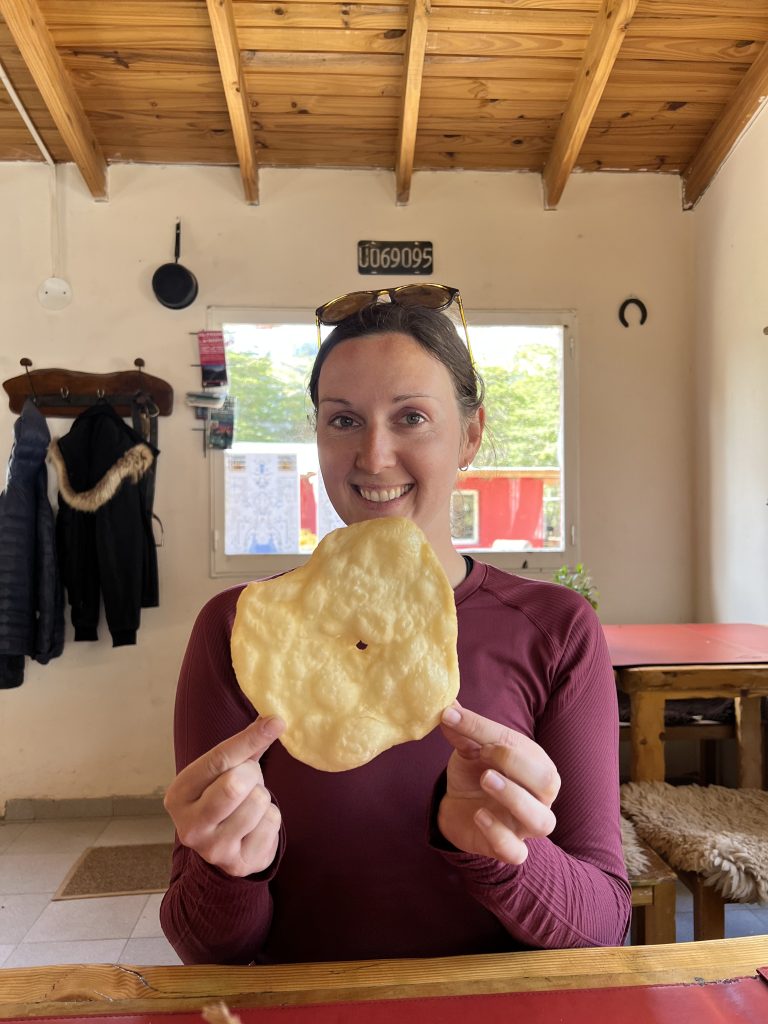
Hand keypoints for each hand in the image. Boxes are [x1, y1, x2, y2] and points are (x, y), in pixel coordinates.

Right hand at [164, 716, 284, 877]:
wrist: (221, 847)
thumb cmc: (221, 797)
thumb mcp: (221, 772)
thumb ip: (244, 747)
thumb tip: (272, 719)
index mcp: (179, 794)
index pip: (218, 759)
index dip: (249, 738)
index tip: (276, 722)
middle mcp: (190, 826)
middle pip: (235, 785)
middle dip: (252, 774)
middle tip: (249, 779)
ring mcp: (213, 849)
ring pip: (258, 803)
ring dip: (263, 796)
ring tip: (250, 803)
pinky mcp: (239, 863)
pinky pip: (272, 823)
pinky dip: (270, 816)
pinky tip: (256, 824)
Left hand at [437, 702, 559, 864]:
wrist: (458, 807)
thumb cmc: (474, 773)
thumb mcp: (468, 748)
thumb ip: (462, 730)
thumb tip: (447, 704)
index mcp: (535, 763)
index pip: (521, 745)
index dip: (488, 731)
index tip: (454, 719)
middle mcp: (539, 795)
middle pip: (548, 782)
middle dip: (516, 765)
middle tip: (483, 753)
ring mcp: (526, 825)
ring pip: (542, 821)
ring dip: (515, 798)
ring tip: (486, 779)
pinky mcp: (509, 848)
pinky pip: (517, 851)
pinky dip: (500, 835)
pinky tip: (479, 816)